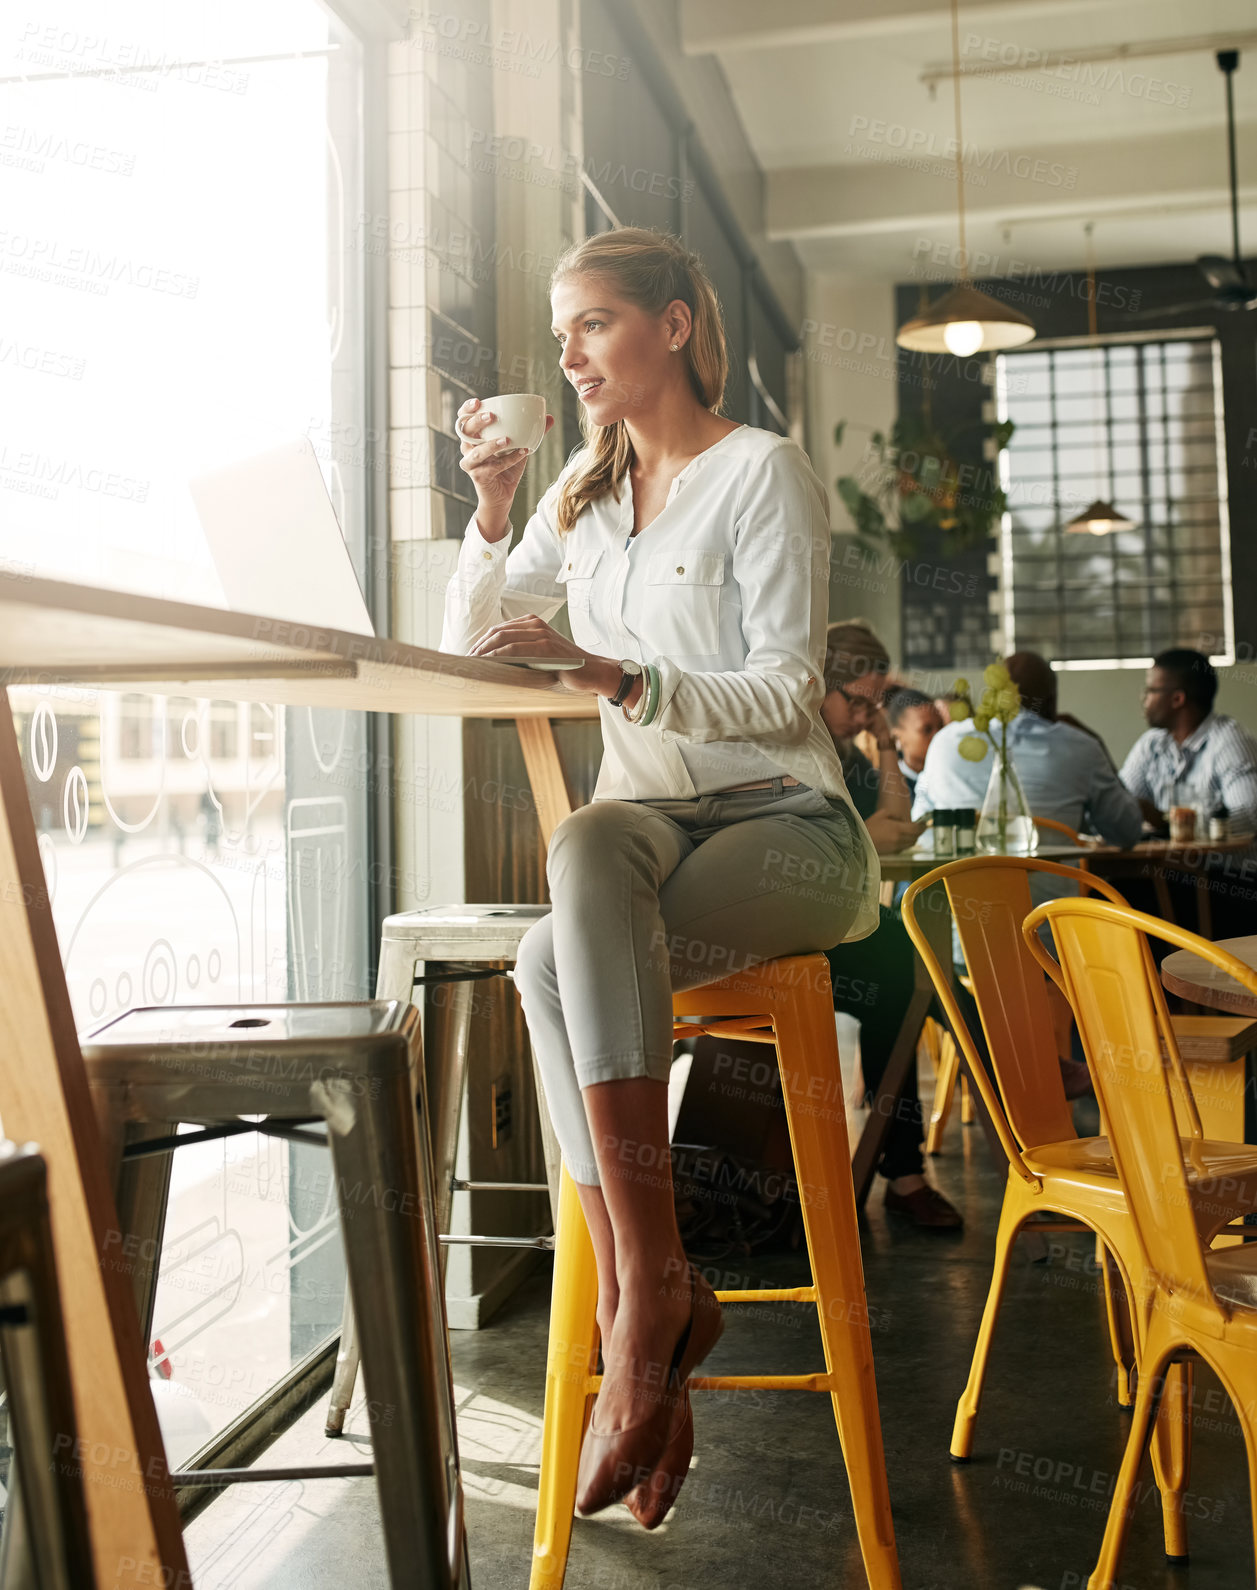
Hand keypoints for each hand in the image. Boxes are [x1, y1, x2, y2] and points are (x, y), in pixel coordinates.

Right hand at [456, 397, 554, 522]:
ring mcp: (471, 464)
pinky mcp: (478, 477)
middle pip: (465, 431)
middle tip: (492, 416)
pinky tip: (522, 453)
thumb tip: (550, 417)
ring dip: (491, 444)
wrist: (503, 496)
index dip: (467, 409)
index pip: (463, 419)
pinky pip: (493, 467)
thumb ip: (532, 432)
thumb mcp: (519, 446)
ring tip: (507, 439)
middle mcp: (468, 449)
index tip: (478, 401)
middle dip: (477, 422)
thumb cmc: (507, 468)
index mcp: (474, 437)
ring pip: (477, 452)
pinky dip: (508, 461)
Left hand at [469, 614, 616, 694]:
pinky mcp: (545, 646)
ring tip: (473, 664)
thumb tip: (494, 661)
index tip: (470, 655)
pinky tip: (487, 664)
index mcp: (533, 623)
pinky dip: (497, 656)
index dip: (482, 642)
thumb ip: (523, 651)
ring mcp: (541, 634)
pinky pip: (514, 649)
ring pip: (502, 639)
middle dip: (478, 646)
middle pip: (497, 632)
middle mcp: (535, 624)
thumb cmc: (566, 666)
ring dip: (484, 651)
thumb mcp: (541, 653)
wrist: (591, 671)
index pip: (499, 629)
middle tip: (466, 661)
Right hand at [864, 812, 926, 854]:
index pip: (916, 829)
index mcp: (898, 829)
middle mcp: (899, 839)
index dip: (922, 826)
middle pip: (916, 837)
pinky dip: (907, 843)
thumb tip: (902, 817)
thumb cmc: (868, 827)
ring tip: (913, 833)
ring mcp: (896, 847)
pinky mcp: (893, 852)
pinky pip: (904, 848)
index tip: (925, 823)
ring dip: (914, 838)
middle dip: (920, 832)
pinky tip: (904, 839)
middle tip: (921, 828)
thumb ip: (893, 814)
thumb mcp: (881, 814)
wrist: (859, 842)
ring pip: (911, 844)